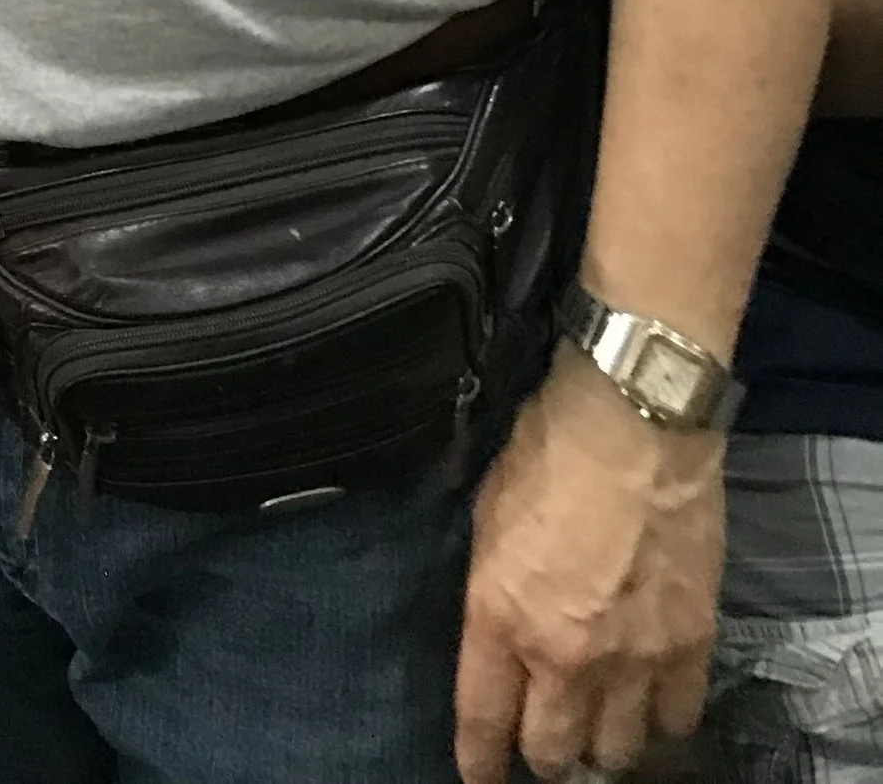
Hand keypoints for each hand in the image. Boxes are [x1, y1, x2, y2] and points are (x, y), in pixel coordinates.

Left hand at [454, 352, 722, 781]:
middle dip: (543, 756)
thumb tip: (497, 628)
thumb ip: (492, 587)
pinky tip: (653, 707)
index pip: (483, 718)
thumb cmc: (549, 450)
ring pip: (618, 750)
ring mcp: (634, 657)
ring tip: (599, 730)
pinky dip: (664, 722)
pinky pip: (678, 718)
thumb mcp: (486, 514)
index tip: (480, 776)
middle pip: (553, 751)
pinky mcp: (690, 645)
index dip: (479, 760)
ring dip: (604, 746)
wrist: (636, 421)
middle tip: (544, 743)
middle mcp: (564, 653)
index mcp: (500, 616)